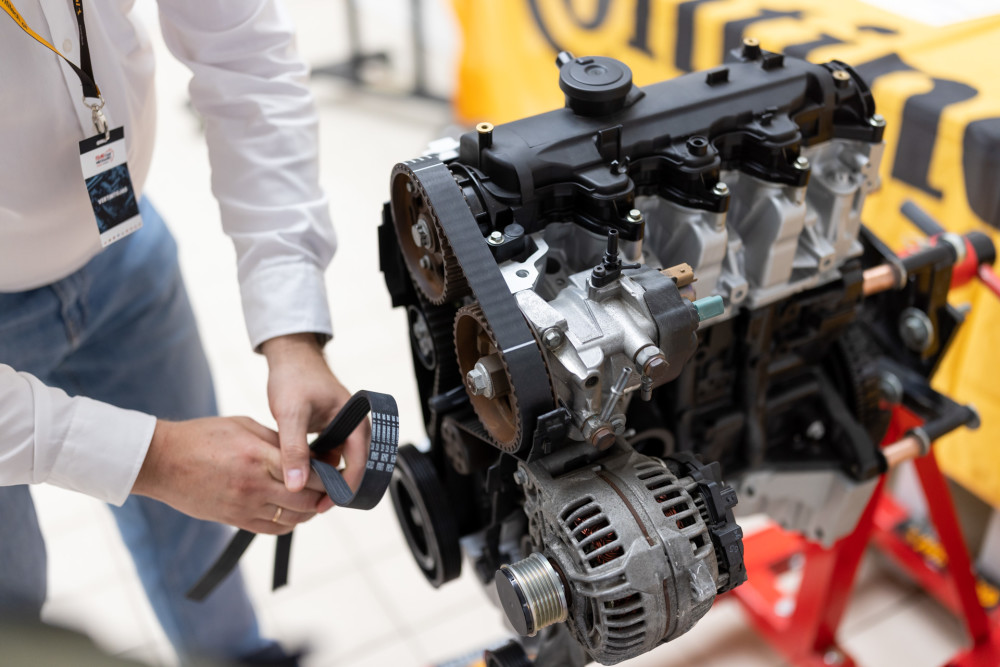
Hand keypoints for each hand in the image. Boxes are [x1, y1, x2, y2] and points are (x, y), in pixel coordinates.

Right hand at [131, 416, 327, 534]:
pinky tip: (293, 511)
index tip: (337, 469)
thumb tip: (306, 453)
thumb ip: (277, 440)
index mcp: (259, 456)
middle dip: (324, 495)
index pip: (309, 472)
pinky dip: (289, 523)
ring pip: (293, 519)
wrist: (161, 461)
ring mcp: (244, 506)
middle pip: (306, 500)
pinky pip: (272, 529)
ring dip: (309, 511)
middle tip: (332, 487)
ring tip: (315, 499)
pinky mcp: (234, 520)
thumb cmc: (202, 436)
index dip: (329, 474)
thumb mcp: (244, 426)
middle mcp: (254, 485)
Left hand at [260, 333, 370, 500]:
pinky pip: (333, 454)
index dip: (344, 488)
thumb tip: (296, 485)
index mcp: (355, 421)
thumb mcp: (290, 414)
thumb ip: (293, 450)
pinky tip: (304, 474)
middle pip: (356, 466)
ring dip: (329, 478)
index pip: (359, 463)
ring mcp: (345, 427)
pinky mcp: (333, 429)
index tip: (324, 505)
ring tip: (310, 495)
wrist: (291, 356)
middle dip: (339, 487)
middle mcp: (355, 426)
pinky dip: (321, 466)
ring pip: (344, 462)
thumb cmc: (294, 378)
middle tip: (317, 506)